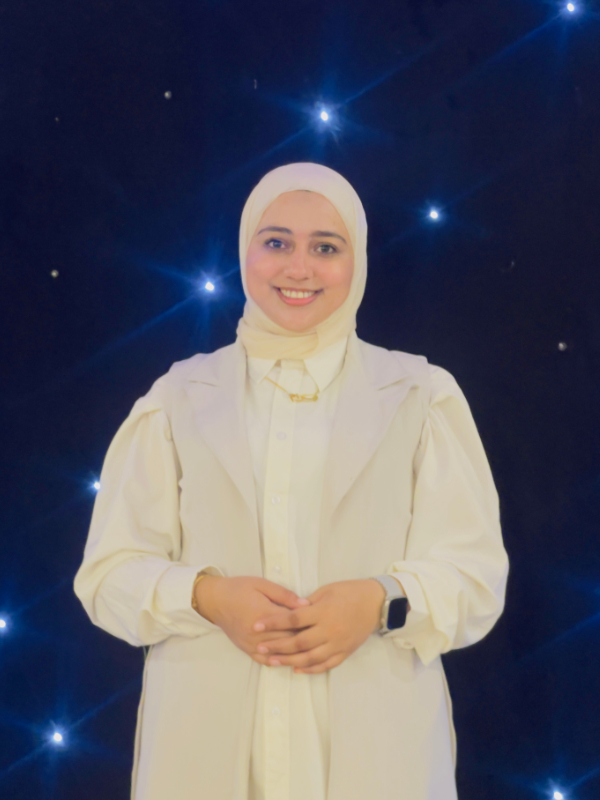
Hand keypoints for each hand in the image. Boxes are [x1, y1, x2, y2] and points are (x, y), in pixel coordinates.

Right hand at [194, 575, 309, 660]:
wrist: (214, 600)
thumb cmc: (238, 588)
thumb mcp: (262, 584)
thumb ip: (284, 595)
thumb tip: (306, 604)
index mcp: (263, 614)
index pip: (291, 623)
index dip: (308, 623)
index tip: (320, 622)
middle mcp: (257, 633)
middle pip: (287, 639)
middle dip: (304, 638)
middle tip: (320, 637)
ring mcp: (251, 643)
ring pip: (277, 653)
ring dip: (293, 653)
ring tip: (309, 650)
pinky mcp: (246, 649)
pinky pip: (264, 660)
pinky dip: (277, 661)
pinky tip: (288, 660)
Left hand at [250, 579, 385, 674]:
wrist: (376, 602)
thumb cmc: (349, 591)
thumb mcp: (326, 590)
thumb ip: (308, 603)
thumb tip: (290, 611)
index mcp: (322, 612)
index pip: (292, 619)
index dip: (273, 622)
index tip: (256, 625)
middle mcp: (329, 630)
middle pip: (298, 642)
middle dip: (277, 646)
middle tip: (259, 647)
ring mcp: (337, 644)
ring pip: (310, 657)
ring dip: (289, 661)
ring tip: (272, 662)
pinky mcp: (345, 652)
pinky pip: (326, 665)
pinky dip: (310, 669)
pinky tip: (297, 669)